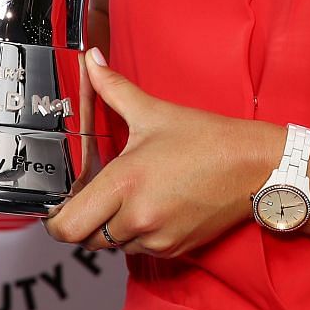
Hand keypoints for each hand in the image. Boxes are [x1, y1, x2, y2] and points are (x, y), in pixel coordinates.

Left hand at [42, 49, 281, 257]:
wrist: (254, 166)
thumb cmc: (206, 139)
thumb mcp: (154, 112)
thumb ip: (113, 88)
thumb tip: (91, 60)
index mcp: (125, 183)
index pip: (68, 225)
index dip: (55, 219)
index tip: (58, 205)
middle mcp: (137, 217)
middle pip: (84, 240)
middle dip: (81, 222)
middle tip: (89, 198)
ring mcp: (157, 238)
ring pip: (112, 245)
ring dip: (109, 228)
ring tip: (124, 198)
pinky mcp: (174, 249)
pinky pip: (138, 249)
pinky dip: (135, 234)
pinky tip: (148, 206)